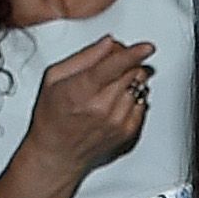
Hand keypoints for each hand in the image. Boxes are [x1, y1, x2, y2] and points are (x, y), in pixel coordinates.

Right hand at [11, 33, 156, 190]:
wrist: (57, 154)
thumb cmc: (52, 117)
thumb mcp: (54, 78)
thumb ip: (83, 57)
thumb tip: (106, 44)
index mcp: (82, 90)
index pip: (116, 65)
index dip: (134, 53)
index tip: (146, 47)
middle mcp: (103, 107)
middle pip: (132, 72)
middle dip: (128, 61)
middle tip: (113, 63)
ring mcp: (117, 121)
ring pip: (139, 87)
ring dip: (131, 80)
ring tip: (110, 87)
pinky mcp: (127, 132)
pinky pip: (142, 104)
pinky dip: (133, 97)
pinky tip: (116, 101)